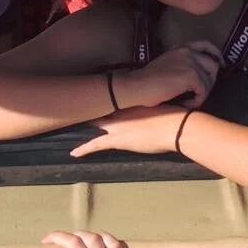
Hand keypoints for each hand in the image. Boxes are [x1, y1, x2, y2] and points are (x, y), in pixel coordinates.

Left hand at [71, 105, 185, 156]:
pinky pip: (95, 144)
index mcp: (133, 100)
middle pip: (100, 108)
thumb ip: (155, 106)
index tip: (97, 93)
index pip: (113, 97)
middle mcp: (121, 110)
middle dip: (90, 107)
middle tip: (77, 104)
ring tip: (70, 122)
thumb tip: (157, 106)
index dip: (105, 97)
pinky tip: (74, 153)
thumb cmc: (176, 116)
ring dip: (85, 123)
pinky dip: (84, 149)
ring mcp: (117, 125)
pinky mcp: (116, 140)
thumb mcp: (164, 106)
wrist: (176, 126)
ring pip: (95, 123)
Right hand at [118, 41, 221, 109]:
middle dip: (211, 80)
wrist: (137, 86)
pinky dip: (197, 101)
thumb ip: (181, 63)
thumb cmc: (147, 81)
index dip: (216, 54)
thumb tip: (198, 74)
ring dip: (202, 94)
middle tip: (202, 92)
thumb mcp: (167, 63)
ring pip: (209, 80)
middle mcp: (188, 52)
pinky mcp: (191, 76)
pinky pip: (203, 91)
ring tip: (189, 101)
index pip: (206, 44)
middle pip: (213, 64)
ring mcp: (191, 63)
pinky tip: (185, 104)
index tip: (220, 65)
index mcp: (182, 47)